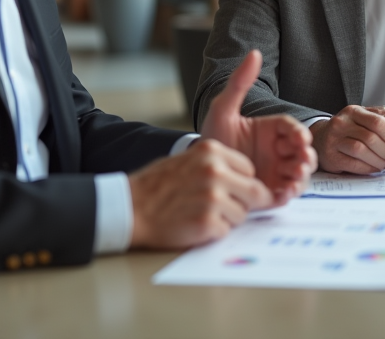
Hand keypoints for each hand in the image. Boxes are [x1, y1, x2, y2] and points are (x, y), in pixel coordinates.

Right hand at [127, 139, 271, 248]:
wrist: (130, 207)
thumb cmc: (157, 186)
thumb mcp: (188, 160)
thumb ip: (217, 165)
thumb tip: (245, 179)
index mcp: (211, 151)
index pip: (249, 169)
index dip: (242, 183)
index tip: (234, 191)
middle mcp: (215, 171)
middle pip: (255, 192)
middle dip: (246, 203)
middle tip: (229, 209)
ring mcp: (212, 197)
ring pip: (242, 215)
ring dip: (228, 219)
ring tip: (202, 215)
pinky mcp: (207, 222)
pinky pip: (225, 231)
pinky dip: (214, 233)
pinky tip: (195, 225)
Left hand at [202, 50, 316, 204]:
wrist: (198, 169)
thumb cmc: (212, 136)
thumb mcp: (223, 108)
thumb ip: (240, 82)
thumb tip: (254, 53)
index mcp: (271, 130)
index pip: (292, 128)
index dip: (299, 133)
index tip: (299, 139)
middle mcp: (277, 150)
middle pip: (302, 152)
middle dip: (306, 157)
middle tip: (301, 162)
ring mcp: (275, 171)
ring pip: (299, 174)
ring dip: (302, 176)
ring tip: (294, 178)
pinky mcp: (269, 191)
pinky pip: (285, 194)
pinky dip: (289, 194)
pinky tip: (283, 193)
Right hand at [309, 105, 384, 173]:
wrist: (321, 139)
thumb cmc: (351, 130)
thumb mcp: (370, 121)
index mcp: (355, 111)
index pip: (380, 120)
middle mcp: (342, 122)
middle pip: (372, 136)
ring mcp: (334, 139)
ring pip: (363, 150)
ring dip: (380, 160)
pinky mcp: (331, 156)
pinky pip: (354, 164)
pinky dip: (370, 168)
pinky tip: (376, 168)